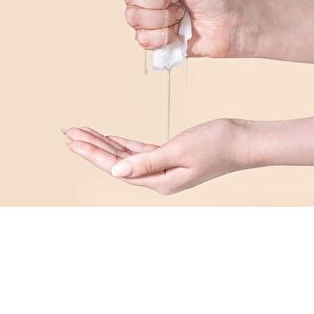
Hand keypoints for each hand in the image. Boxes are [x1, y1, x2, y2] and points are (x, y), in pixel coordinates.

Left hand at [63, 119, 259, 194]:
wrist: (244, 141)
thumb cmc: (217, 144)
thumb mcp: (180, 151)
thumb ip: (146, 162)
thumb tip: (115, 171)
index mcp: (159, 180)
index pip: (116, 167)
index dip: (92, 154)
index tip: (72, 140)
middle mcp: (158, 178)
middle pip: (116, 162)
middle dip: (91, 147)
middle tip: (68, 133)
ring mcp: (164, 169)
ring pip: (126, 156)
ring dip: (104, 144)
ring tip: (83, 132)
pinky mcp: (171, 157)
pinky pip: (140, 152)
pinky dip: (124, 143)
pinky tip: (110, 137)